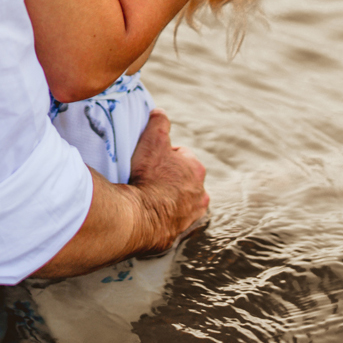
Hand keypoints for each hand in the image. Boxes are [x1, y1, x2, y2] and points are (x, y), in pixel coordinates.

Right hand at [128, 109, 209, 250]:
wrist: (141, 216)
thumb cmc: (148, 176)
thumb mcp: (152, 141)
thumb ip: (159, 123)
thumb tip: (160, 112)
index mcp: (196, 169)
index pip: (181, 155)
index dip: (163, 154)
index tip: (148, 159)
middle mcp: (201, 192)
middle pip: (182, 178)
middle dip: (168, 176)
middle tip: (146, 176)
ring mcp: (192, 213)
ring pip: (180, 198)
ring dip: (167, 195)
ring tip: (147, 194)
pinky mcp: (181, 230)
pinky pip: (174, 218)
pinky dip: (165, 213)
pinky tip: (150, 210)